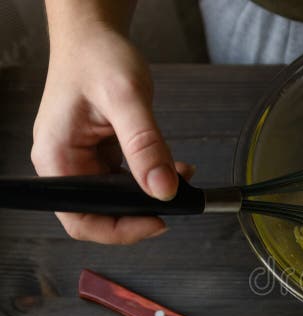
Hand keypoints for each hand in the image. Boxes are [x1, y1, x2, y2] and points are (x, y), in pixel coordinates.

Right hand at [31, 25, 191, 243]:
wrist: (94, 35)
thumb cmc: (97, 57)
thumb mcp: (125, 98)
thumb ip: (145, 145)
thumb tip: (164, 189)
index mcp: (57, 159)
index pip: (81, 219)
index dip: (119, 230)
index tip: (158, 221)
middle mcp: (66, 166)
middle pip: (102, 215)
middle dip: (143, 213)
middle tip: (178, 200)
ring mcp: (84, 162)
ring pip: (120, 200)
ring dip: (153, 195)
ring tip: (182, 179)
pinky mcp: (102, 156)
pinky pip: (129, 180)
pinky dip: (154, 177)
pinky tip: (175, 167)